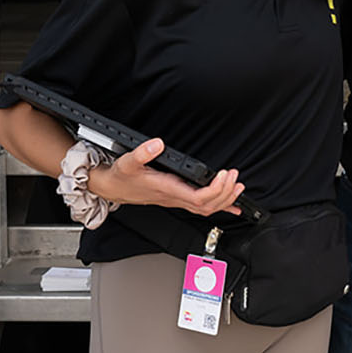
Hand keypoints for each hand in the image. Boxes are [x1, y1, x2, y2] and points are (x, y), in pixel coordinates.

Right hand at [89, 138, 243, 216]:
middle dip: (225, 193)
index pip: (197, 197)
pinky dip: (219, 206)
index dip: (215, 190)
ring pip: (206, 208)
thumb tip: (157, 144)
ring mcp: (177, 200)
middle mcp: (174, 198)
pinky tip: (232, 206)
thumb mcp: (128, 160)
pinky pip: (201, 207)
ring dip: (225, 199)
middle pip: (206, 205)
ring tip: (237, 186)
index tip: (223, 175)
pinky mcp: (177, 198)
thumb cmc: (122, 176)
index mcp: (167, 189)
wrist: (114, 188)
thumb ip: (143, 152)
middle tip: (234, 177)